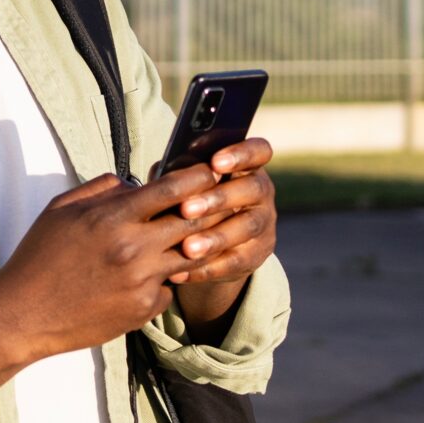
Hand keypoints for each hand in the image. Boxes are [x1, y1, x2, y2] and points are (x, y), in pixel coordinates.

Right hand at [0, 164, 221, 360]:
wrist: (24, 314)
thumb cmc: (39, 258)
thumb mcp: (59, 210)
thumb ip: (100, 190)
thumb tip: (134, 184)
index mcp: (111, 218)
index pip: (172, 189)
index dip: (198, 177)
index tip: (210, 172)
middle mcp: (133, 249)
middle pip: (194, 222)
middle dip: (207, 210)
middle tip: (214, 203)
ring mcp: (142, 281)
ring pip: (191, 257)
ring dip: (192, 246)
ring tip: (185, 240)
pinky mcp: (144, 309)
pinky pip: (169, 288)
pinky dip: (162, 282)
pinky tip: (142, 280)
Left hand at [172, 138, 276, 287]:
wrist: (208, 240)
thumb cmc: (192, 197)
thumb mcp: (187, 182)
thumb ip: (179, 173)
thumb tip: (159, 173)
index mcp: (246, 165)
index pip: (258, 151)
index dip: (241, 153)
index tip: (215, 162)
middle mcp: (261, 192)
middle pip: (251, 189)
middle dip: (218, 198)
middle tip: (186, 209)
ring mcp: (263, 224)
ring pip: (246, 228)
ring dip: (215, 237)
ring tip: (186, 248)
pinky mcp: (257, 255)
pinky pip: (236, 262)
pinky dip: (208, 267)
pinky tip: (182, 271)